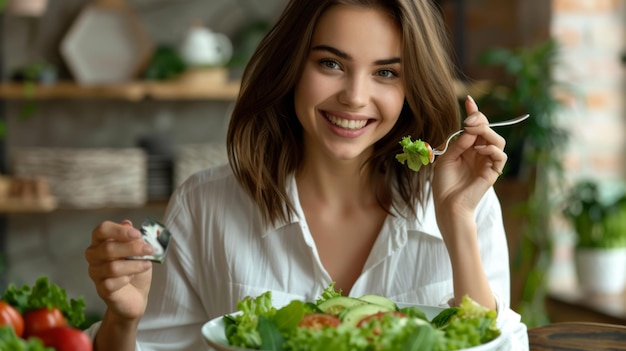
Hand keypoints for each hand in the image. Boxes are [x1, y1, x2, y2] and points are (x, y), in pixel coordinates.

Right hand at [85, 220, 153, 320]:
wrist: (136, 295)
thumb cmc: (136, 268)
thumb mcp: (139, 250)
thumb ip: (133, 237)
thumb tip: (127, 223)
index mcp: (102, 241)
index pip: (102, 229)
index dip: (120, 230)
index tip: (138, 234)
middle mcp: (94, 255)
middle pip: (108, 248)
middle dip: (132, 248)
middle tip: (149, 250)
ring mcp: (95, 273)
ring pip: (112, 267)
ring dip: (134, 265)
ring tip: (146, 265)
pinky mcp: (101, 289)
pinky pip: (112, 283)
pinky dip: (127, 278)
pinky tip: (132, 278)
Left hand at [432, 96, 506, 226]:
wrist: (447, 205)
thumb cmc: (444, 184)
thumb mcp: (446, 158)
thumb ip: (458, 144)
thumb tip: (470, 130)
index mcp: (468, 148)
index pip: (474, 127)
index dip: (474, 113)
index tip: (469, 100)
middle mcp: (479, 153)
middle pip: (487, 130)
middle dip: (480, 120)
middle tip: (468, 121)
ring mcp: (487, 162)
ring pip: (497, 140)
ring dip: (487, 132)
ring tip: (473, 132)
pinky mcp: (493, 172)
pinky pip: (501, 156)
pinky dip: (492, 149)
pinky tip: (479, 149)